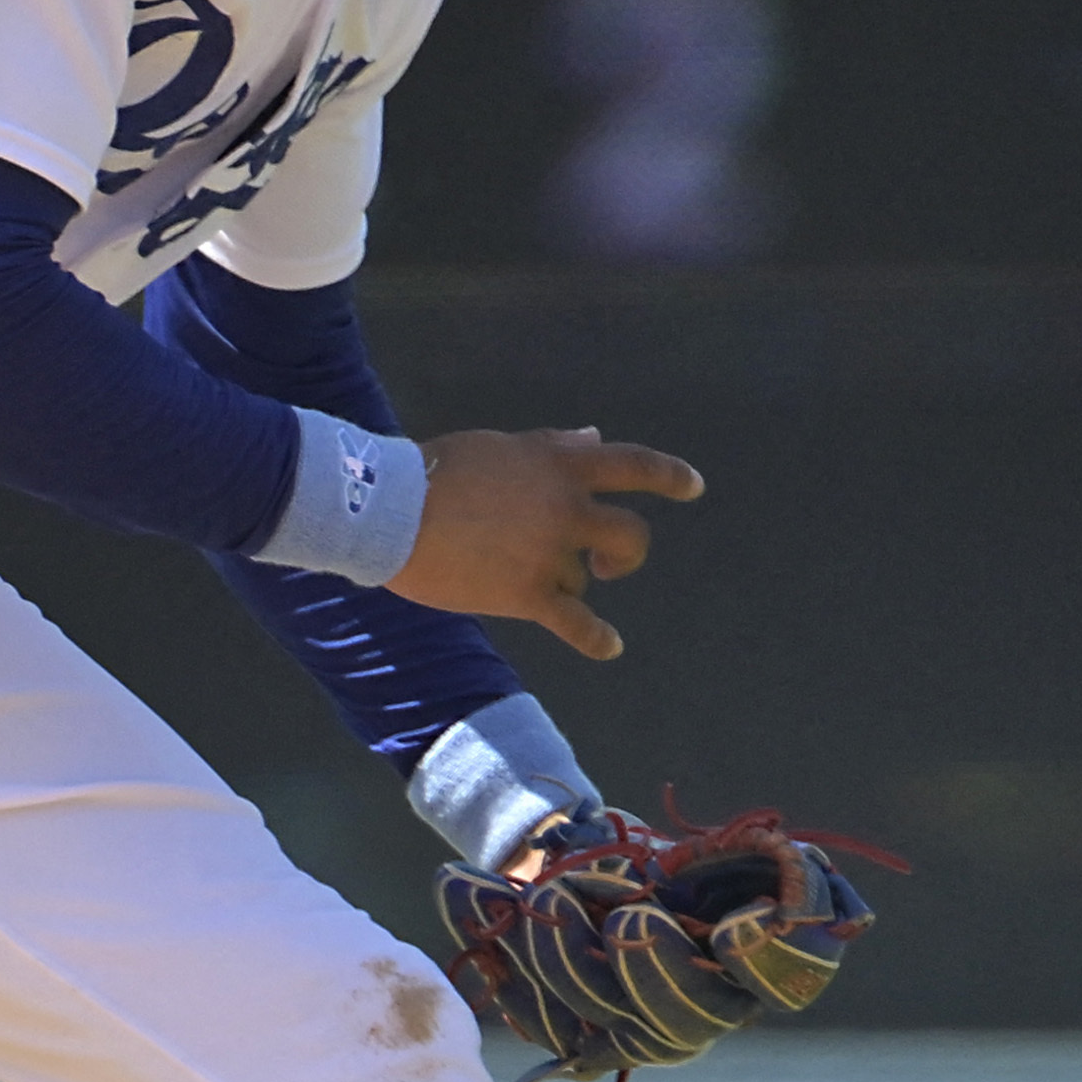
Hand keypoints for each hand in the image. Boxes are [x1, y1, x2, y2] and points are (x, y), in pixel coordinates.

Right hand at [386, 426, 702, 662]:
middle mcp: (565, 508)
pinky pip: (576, 622)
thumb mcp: (501, 447)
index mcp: (559, 465)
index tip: (692, 487)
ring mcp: (550, 553)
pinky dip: (597, 637)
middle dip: (624, 551)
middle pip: (627, 533)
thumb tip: (592, 435)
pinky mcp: (527, 594)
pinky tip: (610, 646)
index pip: (632, 465)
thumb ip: (551, 445)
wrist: (389, 510)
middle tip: (607, 561)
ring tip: (546, 587)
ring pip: (586, 578)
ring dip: (572, 583)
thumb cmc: (433, 471)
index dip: (668, 476)